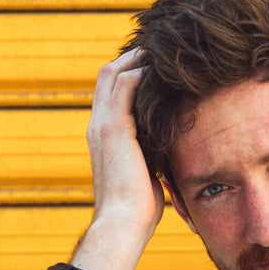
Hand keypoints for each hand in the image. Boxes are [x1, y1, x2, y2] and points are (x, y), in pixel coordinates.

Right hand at [76, 49, 164, 269]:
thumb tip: (171, 149)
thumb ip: (151, 152)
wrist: (123, 222)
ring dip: (137, 58)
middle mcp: (97, 124)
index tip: (155, 63)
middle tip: (159, 47)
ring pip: (113, 72)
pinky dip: (141, 71)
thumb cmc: (138, 206)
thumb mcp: (145, 170)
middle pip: (107, 73)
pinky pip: (125, 85)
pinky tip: (162, 68)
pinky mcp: (114, 128)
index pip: (110, 90)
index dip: (129, 71)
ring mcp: (102, 124)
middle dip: (132, 57)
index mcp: (102, 134)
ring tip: (161, 49)